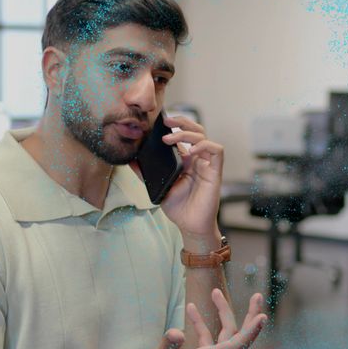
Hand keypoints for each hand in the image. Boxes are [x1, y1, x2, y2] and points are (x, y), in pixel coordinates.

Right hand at [137, 292, 266, 348]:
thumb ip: (168, 346)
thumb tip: (176, 332)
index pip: (237, 345)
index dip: (251, 332)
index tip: (263, 317)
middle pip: (239, 336)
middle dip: (249, 316)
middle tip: (258, 295)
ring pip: (224, 333)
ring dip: (222, 312)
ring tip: (215, 291)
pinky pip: (207, 336)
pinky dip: (200, 322)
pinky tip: (190, 307)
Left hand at [156, 115, 223, 240]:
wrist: (190, 226)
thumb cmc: (178, 208)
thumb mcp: (158, 187)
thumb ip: (145, 174)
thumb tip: (130, 161)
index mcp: (185, 161)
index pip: (183, 136)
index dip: (175, 126)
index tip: (158, 123)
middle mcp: (197, 160)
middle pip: (195, 131)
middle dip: (182, 121)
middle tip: (166, 121)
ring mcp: (206, 165)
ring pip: (204, 137)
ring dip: (186, 133)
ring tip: (169, 139)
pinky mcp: (215, 172)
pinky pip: (217, 151)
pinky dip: (204, 146)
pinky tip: (190, 151)